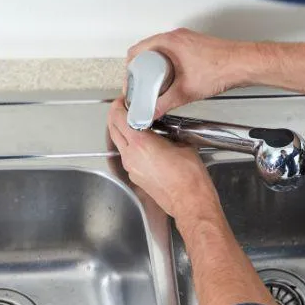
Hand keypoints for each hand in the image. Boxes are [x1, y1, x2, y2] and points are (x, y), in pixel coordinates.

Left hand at [108, 98, 220, 221]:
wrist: (190, 203)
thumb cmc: (190, 179)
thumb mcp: (183, 145)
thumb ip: (168, 134)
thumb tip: (165, 131)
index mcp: (141, 143)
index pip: (119, 118)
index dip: (119, 106)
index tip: (124, 101)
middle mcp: (131, 156)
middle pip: (114, 130)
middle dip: (116, 117)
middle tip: (125, 110)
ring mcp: (132, 168)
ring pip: (120, 145)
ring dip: (124, 133)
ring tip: (137, 127)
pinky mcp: (136, 178)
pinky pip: (129, 158)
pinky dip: (132, 149)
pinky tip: (146, 147)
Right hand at [126, 28, 251, 117]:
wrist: (242, 65)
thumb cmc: (221, 69)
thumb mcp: (185, 92)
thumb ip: (165, 104)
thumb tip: (152, 113)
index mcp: (169, 42)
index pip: (137, 51)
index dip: (130, 69)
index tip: (131, 84)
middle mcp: (176, 37)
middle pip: (147, 52)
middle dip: (141, 71)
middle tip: (142, 87)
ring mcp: (186, 40)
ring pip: (160, 53)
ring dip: (155, 69)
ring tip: (156, 86)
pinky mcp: (194, 47)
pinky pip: (173, 55)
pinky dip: (167, 67)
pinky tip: (173, 80)